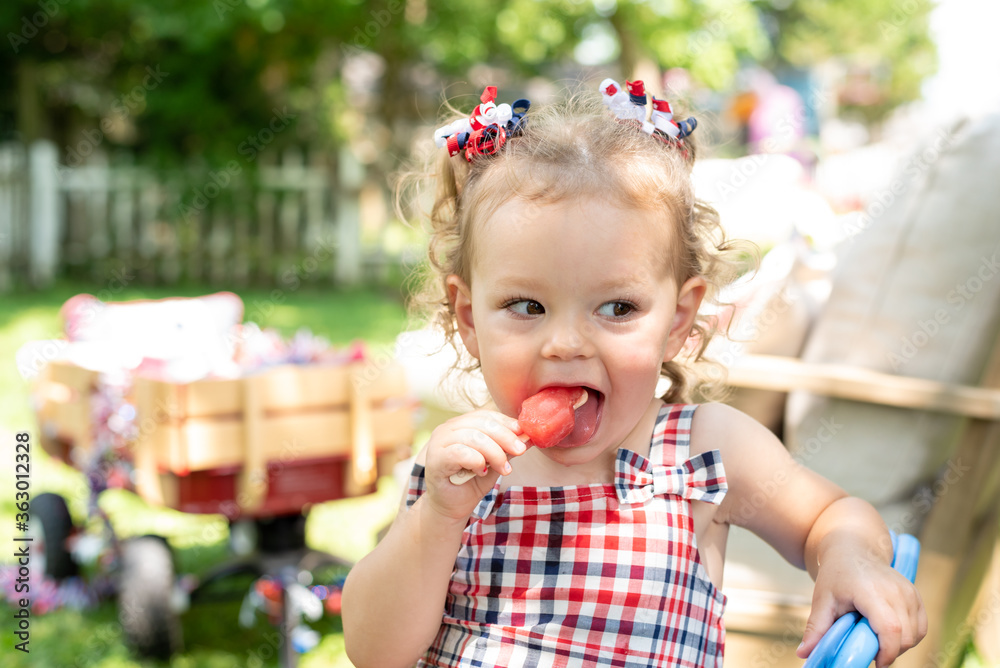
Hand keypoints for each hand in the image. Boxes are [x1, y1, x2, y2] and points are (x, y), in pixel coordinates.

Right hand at [421, 410, 526, 520]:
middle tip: (520, 451)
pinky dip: (476, 461)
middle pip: (482, 423)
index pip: (486, 415)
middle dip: (505, 437)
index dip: (506, 423)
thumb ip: (506, 448)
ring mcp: (439, 442)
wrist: (450, 507)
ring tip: (504, 469)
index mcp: (461, 424)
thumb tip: (527, 437)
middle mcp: (447, 429)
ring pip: (474, 437)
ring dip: (495, 453)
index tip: (522, 434)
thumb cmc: (471, 483)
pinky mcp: (435, 459)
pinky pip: (460, 452)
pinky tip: (481, 471)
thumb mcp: (494, 463)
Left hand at [797, 548, 926, 667]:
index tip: (875, 663)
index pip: (890, 628)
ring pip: (916, 633)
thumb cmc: (836, 574)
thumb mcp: (822, 599)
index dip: (887, 652)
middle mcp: (894, 590)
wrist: (853, 549)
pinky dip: (910, 636)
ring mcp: (908, 591)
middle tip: (870, 650)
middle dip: (890, 652)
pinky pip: (921, 626)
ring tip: (877, 639)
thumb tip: (803, 653)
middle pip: (906, 636)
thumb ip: (816, 628)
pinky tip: (891, 633)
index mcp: (870, 591)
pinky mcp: (915, 595)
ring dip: (900, 645)